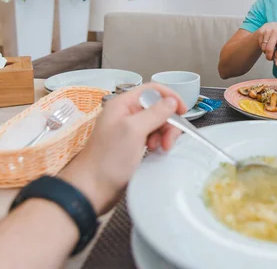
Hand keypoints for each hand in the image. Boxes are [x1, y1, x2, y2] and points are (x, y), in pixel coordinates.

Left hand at [59, 83, 186, 214]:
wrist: (93, 188)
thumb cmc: (108, 159)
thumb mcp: (134, 130)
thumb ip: (155, 113)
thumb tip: (172, 101)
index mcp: (123, 104)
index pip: (152, 90)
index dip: (170, 97)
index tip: (183, 111)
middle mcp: (126, 114)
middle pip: (158, 108)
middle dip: (168, 122)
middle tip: (169, 140)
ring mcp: (130, 130)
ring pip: (158, 123)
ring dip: (164, 134)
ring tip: (161, 148)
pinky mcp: (133, 144)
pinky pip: (154, 136)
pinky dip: (159, 143)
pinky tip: (156, 151)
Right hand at [256, 22, 276, 65]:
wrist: (274, 24)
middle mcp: (276, 32)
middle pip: (269, 49)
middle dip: (269, 56)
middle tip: (270, 58)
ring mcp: (267, 31)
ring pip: (264, 47)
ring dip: (265, 51)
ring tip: (269, 48)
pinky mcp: (261, 31)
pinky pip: (260, 44)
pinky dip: (262, 47)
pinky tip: (266, 43)